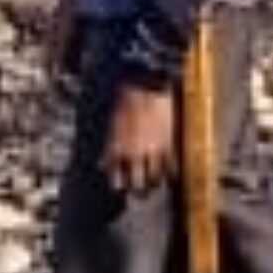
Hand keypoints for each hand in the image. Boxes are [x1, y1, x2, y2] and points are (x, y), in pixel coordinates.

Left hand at [103, 78, 179, 198]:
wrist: (144, 81)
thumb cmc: (124, 100)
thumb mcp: (111, 125)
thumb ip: (108, 148)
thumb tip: (101, 166)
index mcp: (117, 150)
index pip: (117, 182)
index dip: (120, 185)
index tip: (124, 185)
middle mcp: (133, 155)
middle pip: (137, 187)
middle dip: (138, 190)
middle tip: (141, 189)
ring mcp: (152, 150)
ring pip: (155, 181)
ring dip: (155, 183)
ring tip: (156, 181)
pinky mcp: (168, 143)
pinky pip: (172, 168)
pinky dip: (171, 173)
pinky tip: (171, 173)